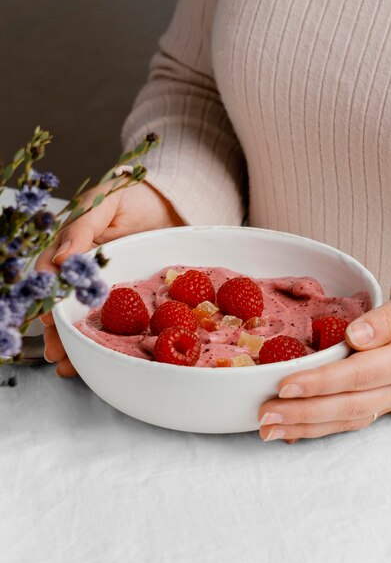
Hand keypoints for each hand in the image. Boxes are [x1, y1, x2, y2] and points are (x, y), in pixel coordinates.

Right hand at [35, 181, 182, 375]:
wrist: (169, 204)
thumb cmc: (131, 197)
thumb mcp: (104, 204)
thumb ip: (82, 228)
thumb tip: (61, 259)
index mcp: (73, 248)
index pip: (52, 275)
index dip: (49, 296)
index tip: (49, 316)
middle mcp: (86, 270)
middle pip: (65, 304)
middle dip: (58, 330)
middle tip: (55, 350)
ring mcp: (107, 285)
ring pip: (86, 316)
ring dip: (75, 342)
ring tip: (67, 364)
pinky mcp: (130, 295)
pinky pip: (118, 318)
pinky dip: (107, 337)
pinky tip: (96, 356)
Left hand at [258, 273, 390, 442]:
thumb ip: (389, 319)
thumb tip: (356, 336)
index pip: (360, 375)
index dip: (321, 383)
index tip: (285, 385)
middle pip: (349, 406)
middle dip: (304, 414)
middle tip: (264, 416)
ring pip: (348, 420)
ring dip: (307, 428)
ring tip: (269, 430)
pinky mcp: (386, 402)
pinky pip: (353, 419)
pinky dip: (322, 427)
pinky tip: (293, 431)